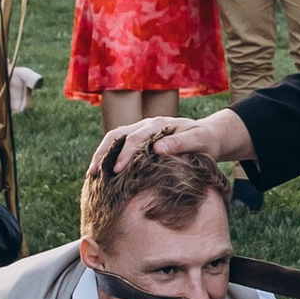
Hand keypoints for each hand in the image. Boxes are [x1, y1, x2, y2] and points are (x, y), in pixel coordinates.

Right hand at [98, 110, 253, 172]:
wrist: (208, 137)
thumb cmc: (205, 141)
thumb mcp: (199, 141)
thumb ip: (181, 143)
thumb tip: (158, 148)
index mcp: (158, 124)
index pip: (135, 137)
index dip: (125, 154)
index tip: (117, 170)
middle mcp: (146, 125)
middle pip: (117, 135)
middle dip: (103, 153)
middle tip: (93, 174)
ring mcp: (141, 131)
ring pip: (114, 139)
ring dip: (101, 155)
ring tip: (91, 174)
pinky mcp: (140, 141)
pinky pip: (119, 146)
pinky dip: (108, 158)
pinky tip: (102, 173)